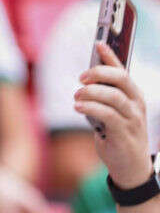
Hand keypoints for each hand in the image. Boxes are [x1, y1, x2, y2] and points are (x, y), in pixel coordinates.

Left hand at [76, 43, 152, 188]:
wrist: (132, 168)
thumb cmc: (119, 138)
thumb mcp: (112, 116)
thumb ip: (103, 102)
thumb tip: (86, 86)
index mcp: (134, 96)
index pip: (123, 71)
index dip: (111, 57)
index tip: (98, 44)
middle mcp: (136, 104)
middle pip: (121, 79)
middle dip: (99, 73)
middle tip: (81, 77)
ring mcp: (131, 118)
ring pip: (113, 96)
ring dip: (91, 92)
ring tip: (76, 95)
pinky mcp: (123, 133)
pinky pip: (107, 114)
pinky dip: (91, 107)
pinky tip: (78, 106)